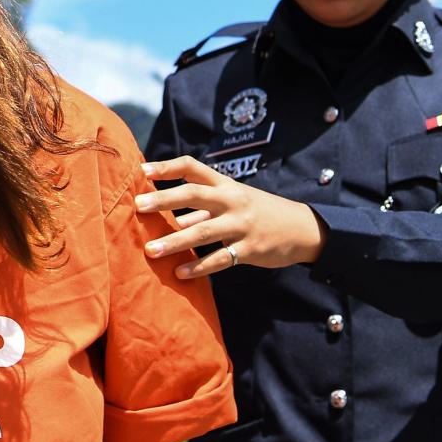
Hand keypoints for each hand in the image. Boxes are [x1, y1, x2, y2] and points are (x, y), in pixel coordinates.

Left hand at [136, 155, 326, 278]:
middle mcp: (232, 200)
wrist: (303, 229)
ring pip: (203, 231)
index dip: (167, 167)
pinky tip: (180, 274)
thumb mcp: (234, 203)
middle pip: (194, 194)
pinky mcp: (250, 249)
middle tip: (138, 206)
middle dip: (164, 200)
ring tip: (151, 250)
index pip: (193, 168)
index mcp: (225, 185)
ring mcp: (241, 224)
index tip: (143, 171)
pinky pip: (220, 259)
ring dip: (175, 241)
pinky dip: (199, 267)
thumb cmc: (261, 213)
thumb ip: (203, 209)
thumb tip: (171, 218)